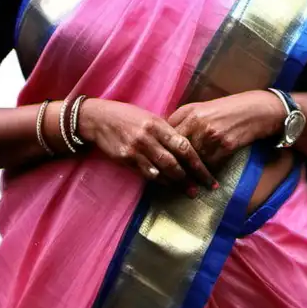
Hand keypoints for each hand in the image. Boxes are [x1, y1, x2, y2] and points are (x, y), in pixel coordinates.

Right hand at [74, 98, 217, 192]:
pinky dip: (159, 180)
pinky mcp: (125, 158)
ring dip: (176, 183)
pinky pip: (146, 173)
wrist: (97, 118)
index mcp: (157, 123)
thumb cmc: (126, 115)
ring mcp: (135, 149)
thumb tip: (185, 147)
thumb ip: (166, 131)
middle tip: (202, 188)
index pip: (183, 146)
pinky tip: (168, 184)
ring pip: (161, 170)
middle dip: (190, 178)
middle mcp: (148, 137)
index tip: (209, 175)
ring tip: (188, 191)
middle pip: (174, 162)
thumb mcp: (149, 116)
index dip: (198, 163)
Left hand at [168, 91, 286, 172]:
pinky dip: (208, 173)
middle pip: (178, 150)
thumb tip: (164, 136)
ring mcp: (212, 135)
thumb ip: (180, 119)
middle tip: (169, 179)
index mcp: (188, 112)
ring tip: (186, 186)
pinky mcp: (226, 146)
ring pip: (194, 160)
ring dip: (190, 174)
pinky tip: (206, 182)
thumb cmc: (225, 109)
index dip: (163, 150)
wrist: (255, 110)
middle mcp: (197, 123)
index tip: (160, 162)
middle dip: (174, 165)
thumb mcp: (199, 107)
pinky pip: (211, 164)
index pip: (168, 135)